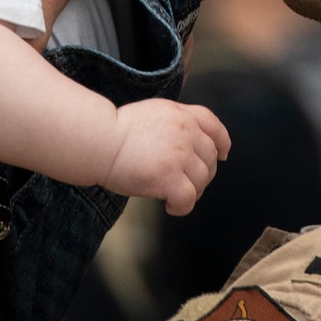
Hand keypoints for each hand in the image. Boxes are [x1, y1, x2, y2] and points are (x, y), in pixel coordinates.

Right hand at [104, 98, 229, 215]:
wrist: (97, 140)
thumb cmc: (114, 132)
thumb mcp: (151, 114)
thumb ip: (173, 124)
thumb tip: (188, 147)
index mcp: (180, 114)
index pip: (213, 125)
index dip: (222, 142)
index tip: (223, 155)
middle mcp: (185, 131)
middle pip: (210, 158)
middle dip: (201, 174)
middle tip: (183, 184)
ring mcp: (179, 154)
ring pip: (202, 180)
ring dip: (191, 192)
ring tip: (171, 196)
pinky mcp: (169, 176)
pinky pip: (189, 198)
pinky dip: (182, 207)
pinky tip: (169, 206)